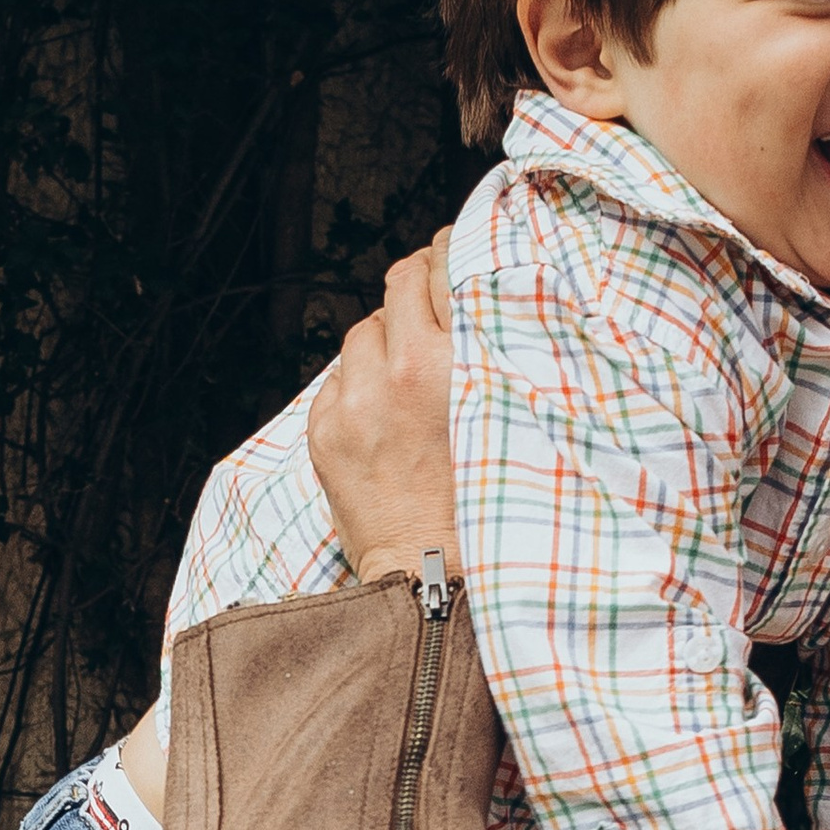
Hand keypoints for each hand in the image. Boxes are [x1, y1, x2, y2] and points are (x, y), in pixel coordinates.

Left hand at [308, 233, 461, 587]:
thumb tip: (468, 303)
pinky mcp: (325, 430)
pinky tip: (382, 418)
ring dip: (383, 343)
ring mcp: (355, 402)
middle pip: (397, 286)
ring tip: (406, 380)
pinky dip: (357, 388)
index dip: (445, 254)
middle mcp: (398, 374)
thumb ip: (485, 357)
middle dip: (413, 287)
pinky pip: (337, 379)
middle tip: (428, 305)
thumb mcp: (503, 418)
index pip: (439, 269)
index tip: (449, 255)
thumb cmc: (484, 505)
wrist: (433, 576)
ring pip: (363, 332)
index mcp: (450, 366)